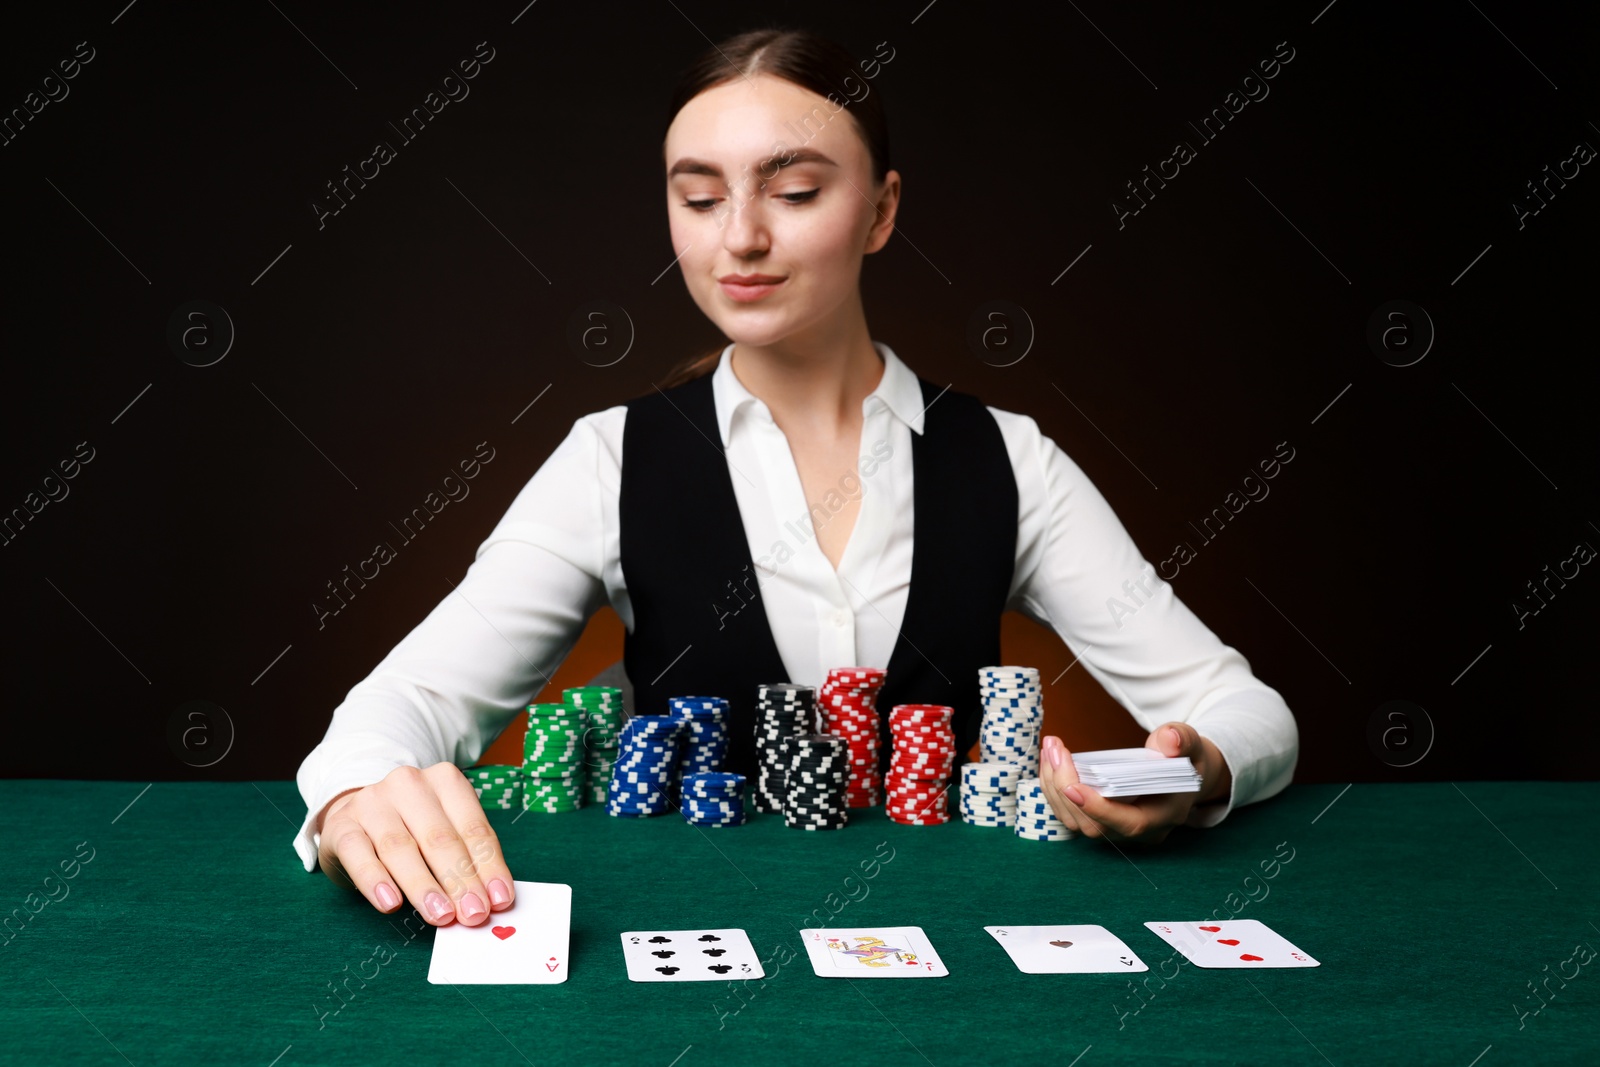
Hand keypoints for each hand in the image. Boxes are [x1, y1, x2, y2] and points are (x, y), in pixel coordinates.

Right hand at [315, 762, 514, 925]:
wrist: (353, 816)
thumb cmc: (411, 829)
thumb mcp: (443, 834)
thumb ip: (466, 860)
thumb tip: (491, 899)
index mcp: (445, 781)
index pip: (473, 828)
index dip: (489, 867)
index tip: (500, 901)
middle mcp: (409, 784)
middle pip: (439, 838)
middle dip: (460, 881)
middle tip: (473, 914)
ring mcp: (372, 802)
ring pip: (400, 847)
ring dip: (423, 886)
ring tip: (440, 915)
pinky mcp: (341, 824)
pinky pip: (358, 854)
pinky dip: (375, 881)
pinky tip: (390, 904)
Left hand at [1038, 723, 1231, 844]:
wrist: (1183, 774)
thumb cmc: (1185, 759)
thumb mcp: (1190, 744)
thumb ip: (1181, 740)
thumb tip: (1169, 741)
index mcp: (1164, 816)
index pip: (1130, 824)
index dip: (1098, 808)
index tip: (1071, 784)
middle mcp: (1140, 832)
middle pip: (1093, 825)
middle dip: (1065, 788)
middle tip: (1053, 749)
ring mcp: (1118, 830)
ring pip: (1076, 822)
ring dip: (1054, 787)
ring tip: (1049, 749)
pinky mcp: (1102, 821)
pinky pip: (1071, 814)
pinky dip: (1055, 789)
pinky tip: (1050, 761)